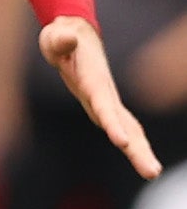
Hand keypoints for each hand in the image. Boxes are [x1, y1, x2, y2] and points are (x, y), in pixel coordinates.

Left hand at [42, 15, 162, 179]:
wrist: (75, 35)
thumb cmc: (61, 38)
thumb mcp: (55, 36)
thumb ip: (61, 39)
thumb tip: (68, 36)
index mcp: (93, 81)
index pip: (103, 106)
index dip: (112, 123)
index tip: (122, 142)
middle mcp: (105, 95)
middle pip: (124, 124)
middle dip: (137, 149)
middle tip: (153, 172)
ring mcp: (107, 102)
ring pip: (129, 129)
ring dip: (140, 152)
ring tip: (153, 173)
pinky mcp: (105, 107)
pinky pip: (122, 128)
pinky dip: (134, 145)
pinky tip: (144, 163)